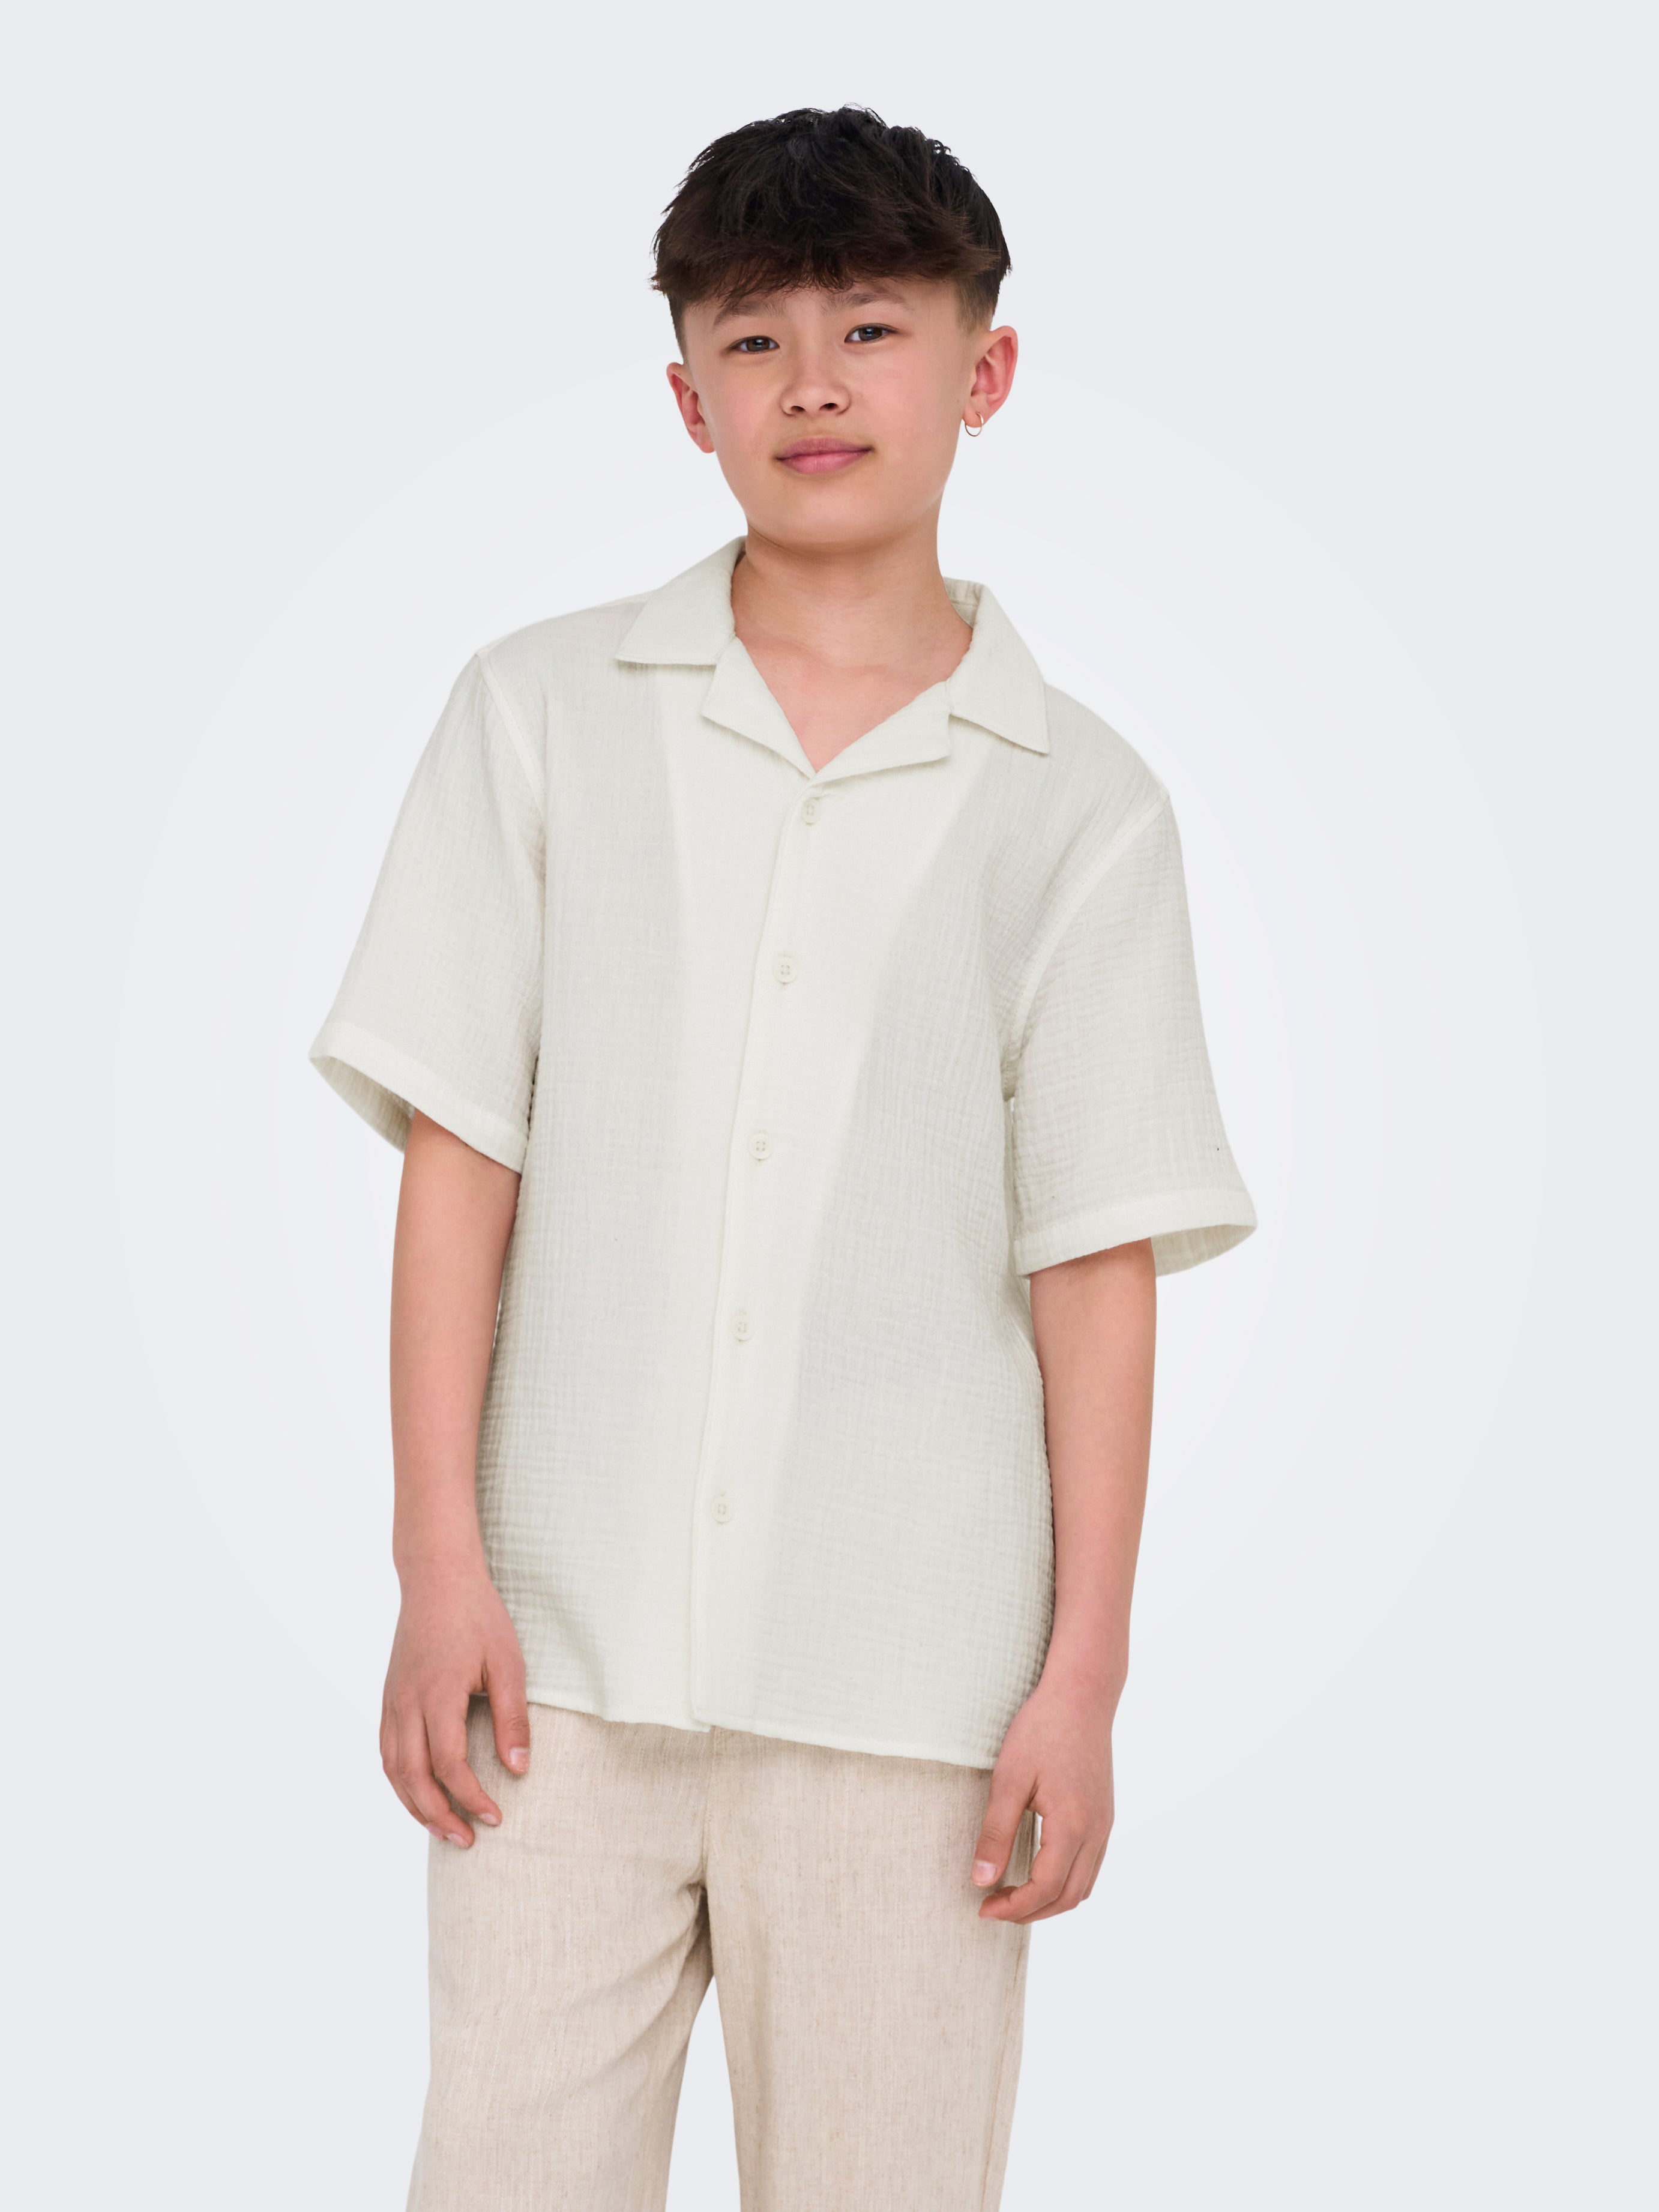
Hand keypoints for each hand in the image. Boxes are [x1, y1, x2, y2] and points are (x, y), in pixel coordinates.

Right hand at [380, 1563, 529, 1846]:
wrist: (436, 1579)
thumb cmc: (478, 1617)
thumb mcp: (508, 1663)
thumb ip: (512, 1717)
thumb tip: (519, 1769)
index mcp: (437, 1695)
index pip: (449, 1765)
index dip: (471, 1798)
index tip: (496, 1817)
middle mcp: (406, 1704)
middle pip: (414, 1778)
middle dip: (440, 1816)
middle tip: (468, 1841)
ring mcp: (392, 1702)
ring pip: (394, 1770)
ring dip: (415, 1806)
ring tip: (443, 1829)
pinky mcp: (388, 1698)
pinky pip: (386, 1752)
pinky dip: (400, 1782)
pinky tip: (419, 1795)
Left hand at [971, 1672, 1115, 1922]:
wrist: (1081, 1695)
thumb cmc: (1041, 1730)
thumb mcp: (1009, 1779)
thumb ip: (996, 1832)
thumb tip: (981, 1881)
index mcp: (1073, 1825)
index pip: (1046, 1888)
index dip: (1014, 1907)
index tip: (982, 1907)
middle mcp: (1096, 1831)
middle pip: (1069, 1897)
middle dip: (1031, 1912)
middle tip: (994, 1908)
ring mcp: (1105, 1824)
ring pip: (1083, 1885)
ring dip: (1050, 1900)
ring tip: (1013, 1895)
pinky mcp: (1105, 1814)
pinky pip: (1090, 1865)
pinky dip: (1066, 1881)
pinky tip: (1038, 1870)